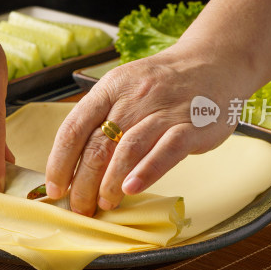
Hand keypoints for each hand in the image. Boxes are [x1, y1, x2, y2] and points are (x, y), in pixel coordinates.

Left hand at [45, 44, 249, 215]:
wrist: (215, 62)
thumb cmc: (164, 84)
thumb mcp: (126, 89)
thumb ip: (103, 120)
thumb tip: (75, 165)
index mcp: (110, 88)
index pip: (74, 128)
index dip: (59, 162)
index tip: (55, 188)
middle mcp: (133, 97)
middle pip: (98, 144)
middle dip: (83, 182)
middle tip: (80, 207)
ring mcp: (163, 110)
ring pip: (128, 148)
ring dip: (110, 182)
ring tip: (104, 204)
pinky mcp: (191, 125)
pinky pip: (166, 150)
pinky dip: (147, 172)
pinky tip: (132, 189)